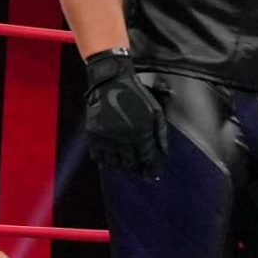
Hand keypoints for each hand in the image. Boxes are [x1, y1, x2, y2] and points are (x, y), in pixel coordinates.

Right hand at [83, 52, 167, 176]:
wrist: (111, 82)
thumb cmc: (136, 95)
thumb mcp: (156, 111)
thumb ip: (161, 134)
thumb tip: (165, 154)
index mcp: (141, 132)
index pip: (146, 159)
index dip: (150, 169)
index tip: (152, 176)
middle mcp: (123, 137)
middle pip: (130, 164)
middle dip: (136, 169)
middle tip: (139, 171)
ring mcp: (106, 137)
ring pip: (113, 163)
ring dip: (120, 166)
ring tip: (125, 164)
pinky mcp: (92, 135)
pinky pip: (96, 156)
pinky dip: (103, 161)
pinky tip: (110, 159)